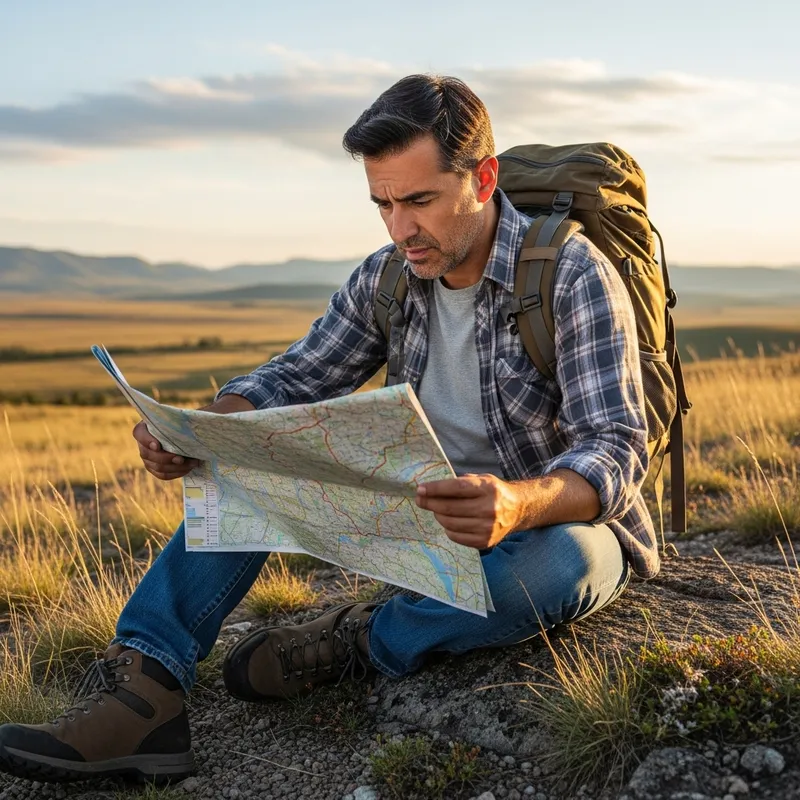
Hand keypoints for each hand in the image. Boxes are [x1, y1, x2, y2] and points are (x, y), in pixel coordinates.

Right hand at [133, 393, 254, 480]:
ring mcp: (149, 457)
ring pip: (155, 467)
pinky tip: (188, 468)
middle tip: (182, 458)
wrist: (195, 434)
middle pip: (147, 454)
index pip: (138, 433)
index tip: (159, 445)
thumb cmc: (193, 422)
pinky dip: (175, 474)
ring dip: (173, 467)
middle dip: (165, 458)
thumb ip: (192, 418)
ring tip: (192, 463)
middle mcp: (145, 442)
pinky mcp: (157, 468)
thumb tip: (208, 416)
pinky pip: (162, 475)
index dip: (146, 440)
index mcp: (148, 426)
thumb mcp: (192, 417)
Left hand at [415, 473, 522, 548]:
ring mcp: (488, 527)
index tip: (420, 489)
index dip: (435, 489)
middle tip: (420, 500)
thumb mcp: (482, 479)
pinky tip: (448, 521)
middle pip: (450, 507)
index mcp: (488, 488)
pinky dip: (447, 528)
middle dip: (430, 503)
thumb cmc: (493, 492)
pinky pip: (456, 536)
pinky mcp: (485, 541)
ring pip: (450, 523)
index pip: (456, 488)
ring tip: (436, 510)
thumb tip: (430, 489)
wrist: (517, 509)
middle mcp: (490, 508)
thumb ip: (459, 482)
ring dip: (438, 515)